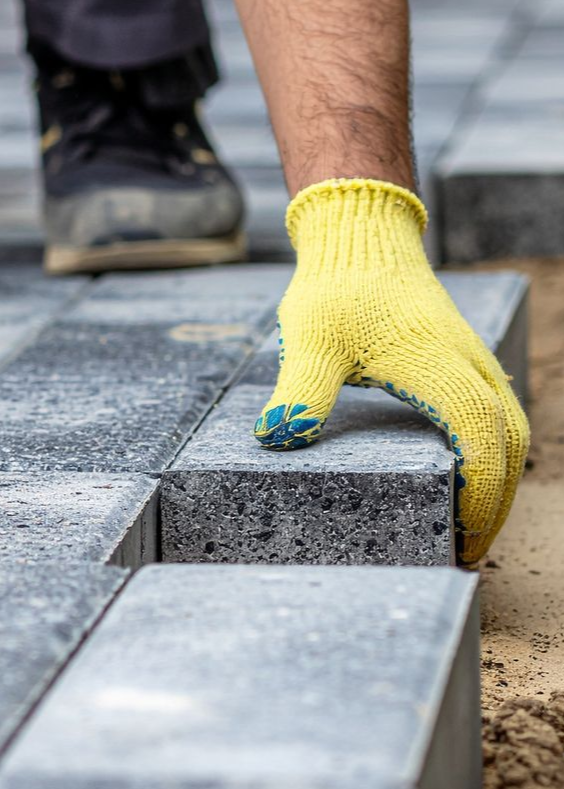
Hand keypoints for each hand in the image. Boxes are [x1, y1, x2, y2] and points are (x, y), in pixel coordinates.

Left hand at [253, 179, 528, 564]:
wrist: (360, 238)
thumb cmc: (334, 288)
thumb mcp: (309, 339)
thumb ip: (299, 391)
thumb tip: (278, 439)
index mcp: (435, 363)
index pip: (478, 435)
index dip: (479, 491)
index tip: (462, 536)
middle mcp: (465, 362)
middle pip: (508, 441)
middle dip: (496, 502)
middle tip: (468, 551)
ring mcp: (470, 359)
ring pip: (509, 426)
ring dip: (500, 479)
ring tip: (471, 526)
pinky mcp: (462, 359)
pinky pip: (496, 411)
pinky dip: (494, 451)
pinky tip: (468, 477)